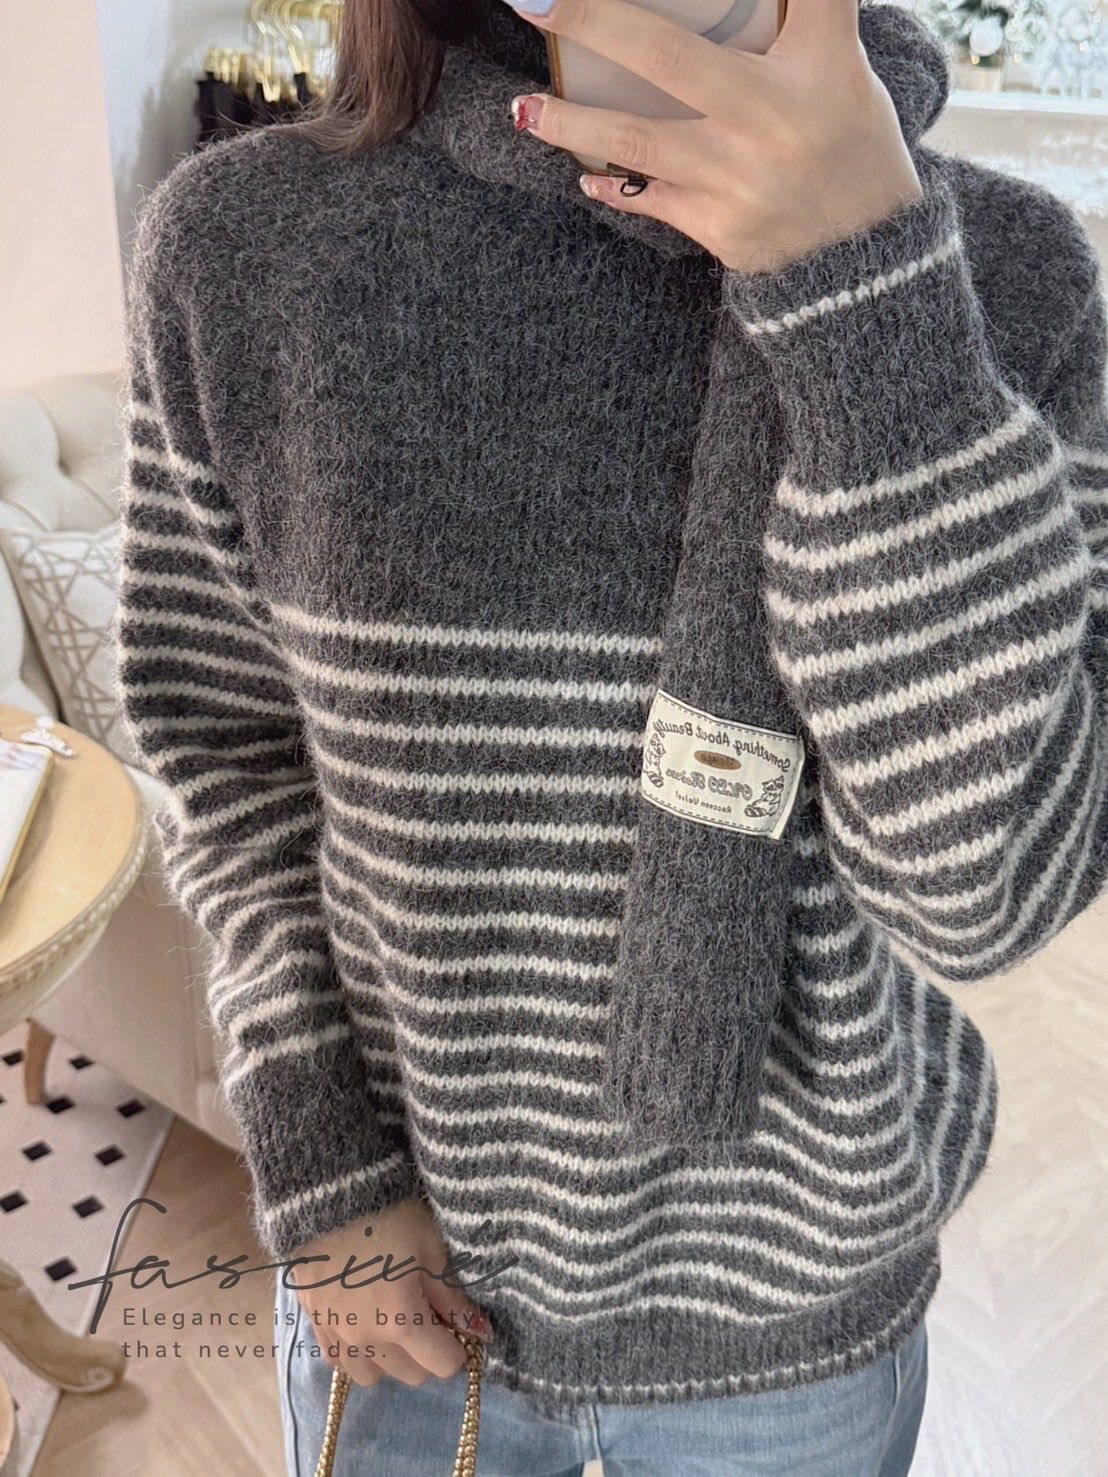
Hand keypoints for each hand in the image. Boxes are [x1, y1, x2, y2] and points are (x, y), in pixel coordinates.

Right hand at [285, 1196, 492, 1387]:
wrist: (330, 1193)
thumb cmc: (391, 1215)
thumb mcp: (433, 1249)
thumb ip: (454, 1298)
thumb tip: (480, 1334)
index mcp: (401, 1321)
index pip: (443, 1365)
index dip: (457, 1346)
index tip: (455, 1323)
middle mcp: (366, 1340)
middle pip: (411, 1375)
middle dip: (427, 1352)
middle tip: (427, 1314)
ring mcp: (336, 1336)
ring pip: (373, 1376)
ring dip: (390, 1358)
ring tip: (393, 1320)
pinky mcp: (313, 1324)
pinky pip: (340, 1363)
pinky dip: (357, 1353)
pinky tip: (363, 1321)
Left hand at [501, 0, 923, 271]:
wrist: (865, 265)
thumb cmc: (851, 149)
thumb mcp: (843, 71)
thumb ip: (804, 17)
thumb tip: (748, 2)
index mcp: (816, 64)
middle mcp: (772, 116)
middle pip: (666, 55)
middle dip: (593, 20)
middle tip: (532, 1)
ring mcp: (738, 177)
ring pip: (638, 138)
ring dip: (571, 122)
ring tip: (521, 107)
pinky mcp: (719, 227)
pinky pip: (650, 198)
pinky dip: (613, 184)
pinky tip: (584, 174)